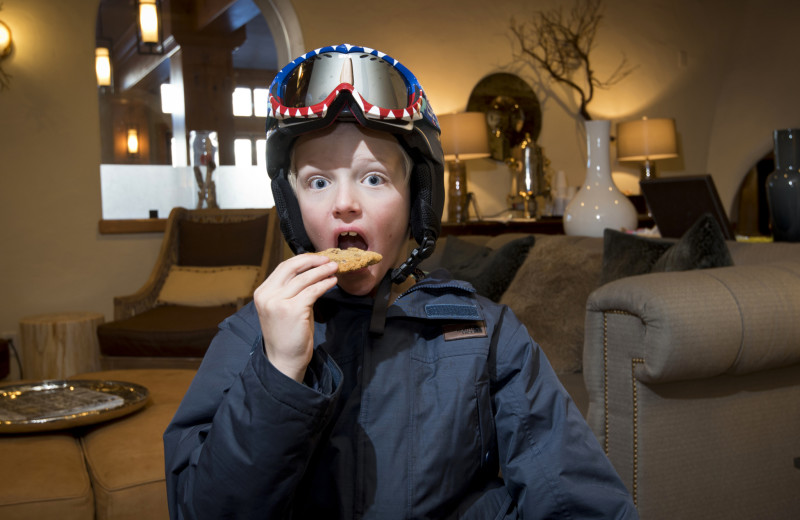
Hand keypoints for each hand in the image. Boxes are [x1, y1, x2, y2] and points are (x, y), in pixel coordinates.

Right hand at [254, 254, 338, 381]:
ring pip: (304, 278)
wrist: (284, 360)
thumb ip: (293, 290)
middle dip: (312, 261)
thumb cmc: (287, 335)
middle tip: (328, 259)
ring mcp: (278, 302)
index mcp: (262, 293)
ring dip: (322, 271)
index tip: (317, 258)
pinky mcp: (292, 310)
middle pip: (291, 268)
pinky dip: (324, 284)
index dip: (302, 260)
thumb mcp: (284, 308)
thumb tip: (312, 272)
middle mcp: (267, 295)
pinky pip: (313, 291)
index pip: (283, 268)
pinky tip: (332, 282)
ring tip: (334, 268)